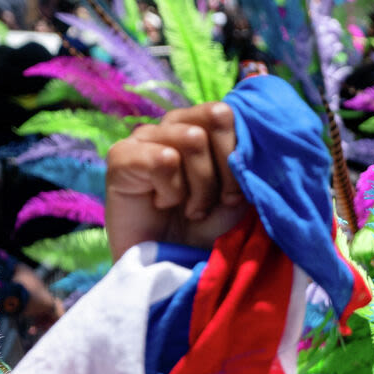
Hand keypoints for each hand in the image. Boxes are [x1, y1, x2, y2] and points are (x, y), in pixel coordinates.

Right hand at [105, 104, 247, 261]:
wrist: (172, 262)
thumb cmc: (206, 227)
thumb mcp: (237, 195)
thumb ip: (244, 163)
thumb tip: (252, 142)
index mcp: (199, 127)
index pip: (225, 111)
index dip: (239, 152)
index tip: (236, 193)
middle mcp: (171, 125)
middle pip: (214, 116)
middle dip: (226, 168)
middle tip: (217, 202)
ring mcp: (144, 137)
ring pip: (192, 139)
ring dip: (201, 187)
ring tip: (191, 210)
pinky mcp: (121, 156)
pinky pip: (163, 159)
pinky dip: (173, 191)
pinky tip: (162, 204)